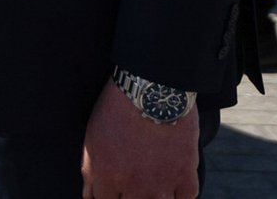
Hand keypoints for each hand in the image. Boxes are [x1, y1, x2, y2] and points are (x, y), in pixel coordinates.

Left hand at [81, 79, 198, 197]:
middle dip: (131, 196)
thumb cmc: (117, 109)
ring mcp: (162, 183)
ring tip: (153, 186)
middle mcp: (135, 186)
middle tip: (135, 182)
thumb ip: (90, 171)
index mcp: (108, 176)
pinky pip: (187, 198)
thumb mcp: (92, 138)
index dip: (108, 197)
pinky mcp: (185, 174)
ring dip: (156, 198)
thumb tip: (90, 196)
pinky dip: (181, 195)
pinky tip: (175, 187)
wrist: (151, 89)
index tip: (114, 192)